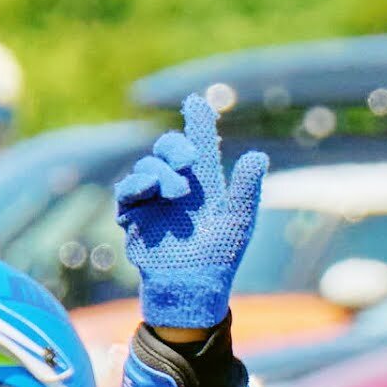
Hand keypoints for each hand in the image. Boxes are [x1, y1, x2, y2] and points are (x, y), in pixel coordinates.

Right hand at [112, 90, 269, 333]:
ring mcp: (152, 200)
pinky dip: (134, 186)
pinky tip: (146, 190)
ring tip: (176, 191)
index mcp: (204, 184)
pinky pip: (126, 192)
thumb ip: (246, 188)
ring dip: (160, 172)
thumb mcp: (237, 221)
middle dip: (175, 147)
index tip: (196, 100)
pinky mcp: (133, 215)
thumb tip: (260, 154)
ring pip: (146, 167)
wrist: (192, 287)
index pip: (200, 145)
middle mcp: (176, 186)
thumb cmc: (219, 256)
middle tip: (189, 160)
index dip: (198, 122)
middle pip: (167, 149)